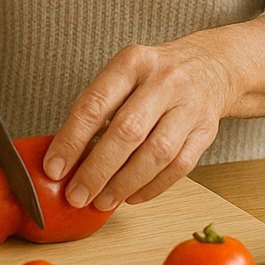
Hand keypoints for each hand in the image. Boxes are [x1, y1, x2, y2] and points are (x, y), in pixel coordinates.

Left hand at [42, 35, 232, 209]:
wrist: (210, 66)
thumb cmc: (154, 75)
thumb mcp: (123, 74)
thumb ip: (98, 108)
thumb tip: (66, 156)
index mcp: (132, 62)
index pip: (95, 104)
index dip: (71, 140)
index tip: (54, 168)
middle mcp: (163, 81)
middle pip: (126, 132)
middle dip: (97, 170)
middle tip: (77, 195)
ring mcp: (188, 106)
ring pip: (156, 153)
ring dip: (124, 183)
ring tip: (102, 201)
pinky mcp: (206, 131)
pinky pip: (179, 166)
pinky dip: (152, 187)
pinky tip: (131, 196)